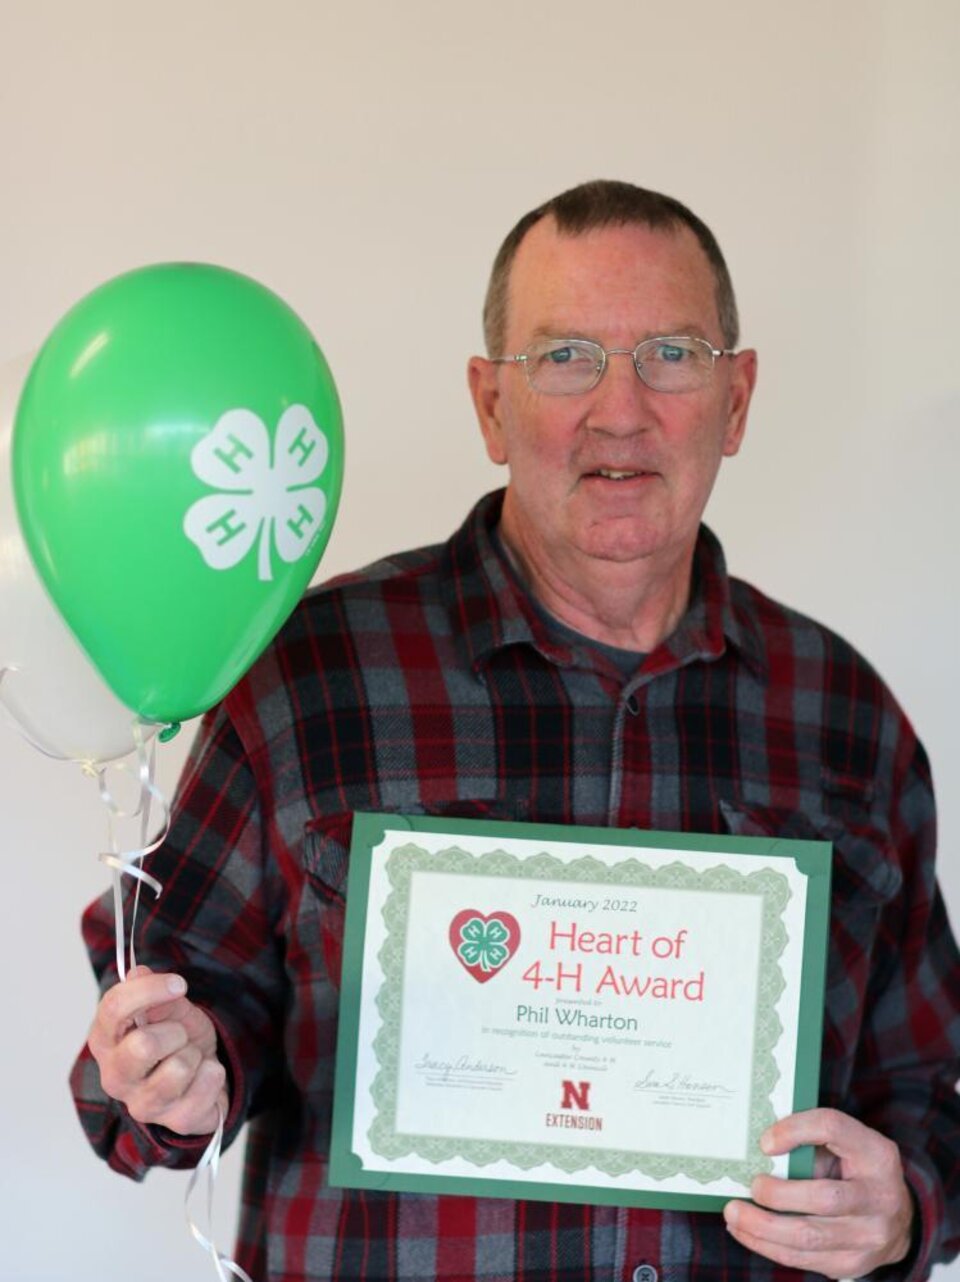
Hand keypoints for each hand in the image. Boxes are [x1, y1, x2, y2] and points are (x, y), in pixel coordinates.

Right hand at [87, 964, 227, 1135]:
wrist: (203, 1075)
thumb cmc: (177, 1039)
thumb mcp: (168, 1007)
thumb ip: (150, 990)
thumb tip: (138, 972)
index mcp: (106, 1040)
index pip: (113, 1009)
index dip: (148, 990)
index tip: (178, 984)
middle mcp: (115, 1076)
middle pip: (143, 1046)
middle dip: (175, 1031)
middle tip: (179, 1036)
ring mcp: (142, 1104)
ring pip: (178, 1068)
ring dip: (194, 1053)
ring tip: (190, 1057)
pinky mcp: (174, 1122)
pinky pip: (205, 1085)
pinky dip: (213, 1072)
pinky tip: (204, 1075)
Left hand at [723, 1108, 913, 1278]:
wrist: (898, 1221)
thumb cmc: (855, 1172)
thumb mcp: (844, 1148)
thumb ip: (809, 1146)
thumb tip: (757, 1153)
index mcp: (876, 1154)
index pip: (833, 1128)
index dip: (796, 1130)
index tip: (764, 1142)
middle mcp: (879, 1197)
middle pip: (823, 1198)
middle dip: (778, 1195)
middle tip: (749, 1186)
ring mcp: (869, 1236)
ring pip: (809, 1237)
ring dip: (762, 1228)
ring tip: (733, 1214)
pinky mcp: (853, 1264)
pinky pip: (803, 1258)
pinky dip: (768, 1246)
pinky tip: (747, 1232)